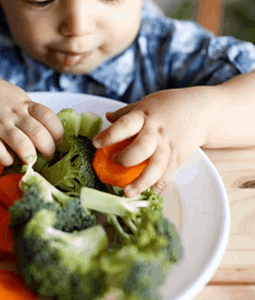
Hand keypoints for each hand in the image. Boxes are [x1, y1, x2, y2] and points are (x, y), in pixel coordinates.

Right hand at [0, 74, 62, 165]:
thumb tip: (49, 131)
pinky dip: (6, 160)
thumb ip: (31, 112)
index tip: (57, 141)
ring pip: (22, 145)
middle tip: (47, 156)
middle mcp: (15, 114)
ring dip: (30, 157)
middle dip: (48, 149)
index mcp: (26, 104)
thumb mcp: (17, 97)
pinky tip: (8, 160)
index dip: (58, 133)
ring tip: (31, 162)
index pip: (49, 117)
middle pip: (39, 134)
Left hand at [93, 87, 214, 196]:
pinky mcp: (177, 159)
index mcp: (144, 116)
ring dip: (141, 182)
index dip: (109, 135)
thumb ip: (127, 112)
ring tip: (126, 193)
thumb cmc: (170, 106)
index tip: (96, 143)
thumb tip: (107, 117)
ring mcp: (167, 148)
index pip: (125, 125)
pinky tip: (146, 196)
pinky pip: (167, 176)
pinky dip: (157, 188)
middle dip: (125, 158)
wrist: (203, 111)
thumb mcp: (147, 103)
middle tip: (113, 161)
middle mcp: (156, 133)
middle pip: (141, 148)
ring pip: (155, 167)